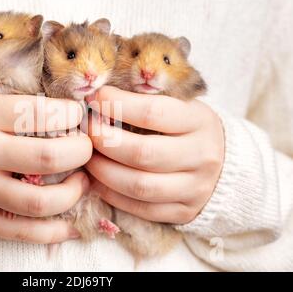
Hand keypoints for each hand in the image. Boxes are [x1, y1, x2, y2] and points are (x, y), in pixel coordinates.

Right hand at [0, 73, 91, 242]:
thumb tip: (37, 54)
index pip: (37, 113)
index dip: (71, 114)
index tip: (78, 114)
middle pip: (47, 156)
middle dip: (81, 151)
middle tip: (87, 146)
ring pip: (38, 201)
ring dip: (73, 193)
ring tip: (82, 181)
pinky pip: (20, 232)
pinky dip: (52, 233)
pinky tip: (70, 226)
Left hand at [85, 86, 223, 223]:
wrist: (224, 163)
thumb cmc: (188, 128)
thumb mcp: (178, 106)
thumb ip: (144, 102)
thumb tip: (97, 98)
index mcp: (200, 121)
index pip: (152, 113)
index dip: (117, 105)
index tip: (95, 99)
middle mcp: (202, 156)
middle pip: (143, 153)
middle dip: (105, 141)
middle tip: (86, 130)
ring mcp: (195, 188)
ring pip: (140, 186)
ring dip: (104, 172)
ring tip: (87, 158)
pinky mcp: (184, 212)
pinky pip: (142, 209)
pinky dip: (113, 195)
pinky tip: (98, 181)